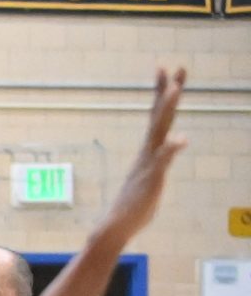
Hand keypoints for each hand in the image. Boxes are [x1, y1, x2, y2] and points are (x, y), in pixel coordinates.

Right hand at [96, 67, 186, 245]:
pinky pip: (162, 161)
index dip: (163, 95)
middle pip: (159, 116)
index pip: (158, 117)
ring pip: (159, 131)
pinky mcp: (151, 179)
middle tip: (172, 68)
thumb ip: (161, 163)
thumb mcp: (152, 181)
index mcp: (148, 152)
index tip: (167, 73)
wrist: (115, 227)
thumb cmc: (133, 208)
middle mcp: (147, 152)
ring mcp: (148, 164)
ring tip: (175, 89)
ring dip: (167, 110)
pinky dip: (170, 150)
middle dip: (167, 91)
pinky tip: (180, 140)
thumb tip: (168, 151)